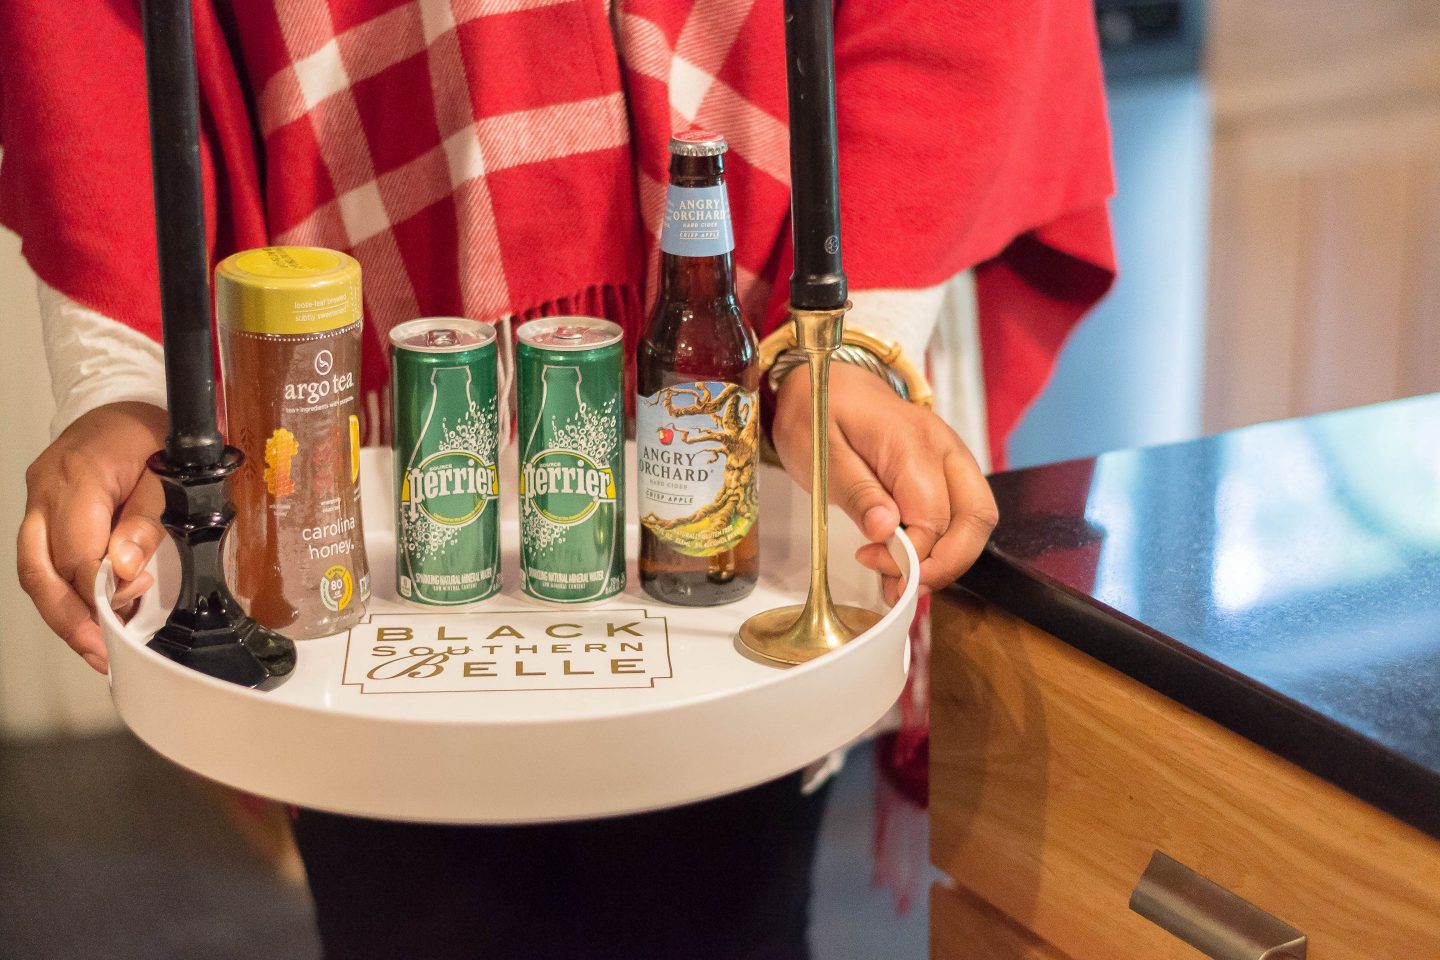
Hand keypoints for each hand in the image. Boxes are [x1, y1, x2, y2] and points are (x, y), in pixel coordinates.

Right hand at [17, 402, 168, 673]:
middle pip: (39, 568)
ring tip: (93, 647)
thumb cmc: (152, 432)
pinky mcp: (40, 509)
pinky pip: (40, 558)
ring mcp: (37, 499)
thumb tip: (125, 571)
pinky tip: (85, 617)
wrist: (126, 403)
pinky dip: (60, 591)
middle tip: (99, 652)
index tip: (125, 612)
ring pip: (32, 569)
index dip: (99, 590)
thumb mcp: (168, 470)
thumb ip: (147, 521)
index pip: (77, 551)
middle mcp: (46, 489)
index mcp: (78, 475)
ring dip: (60, 613)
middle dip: (68, 618)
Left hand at [771, 362, 997, 605]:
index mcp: (912, 442)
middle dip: (945, 565)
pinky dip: (943, 544)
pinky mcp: (946, 470)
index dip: (909, 554)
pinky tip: (909, 561)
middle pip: (976, 520)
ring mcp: (951, 458)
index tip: (870, 560)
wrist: (827, 380)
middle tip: (900, 588)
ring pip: (976, 519)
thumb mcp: (821, 452)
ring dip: (949, 559)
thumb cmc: (820, 411)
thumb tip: (887, 532)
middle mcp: (944, 449)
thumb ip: (856, 491)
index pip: (933, 516)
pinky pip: (961, 512)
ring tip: (903, 582)